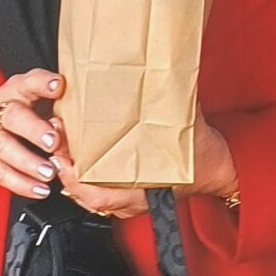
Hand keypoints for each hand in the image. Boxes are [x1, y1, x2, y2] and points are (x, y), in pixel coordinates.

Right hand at [0, 69, 65, 200]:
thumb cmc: (13, 109)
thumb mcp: (29, 96)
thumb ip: (52, 100)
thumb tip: (86, 108)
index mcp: (15, 91)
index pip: (28, 82)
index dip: (43, 82)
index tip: (59, 86)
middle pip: (13, 118)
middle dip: (34, 129)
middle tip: (53, 141)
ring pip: (5, 148)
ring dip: (28, 162)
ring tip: (49, 172)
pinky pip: (1, 173)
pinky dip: (21, 184)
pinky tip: (40, 189)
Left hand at [47, 109, 235, 222]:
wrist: (219, 171)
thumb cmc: (205, 156)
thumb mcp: (189, 126)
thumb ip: (171, 104)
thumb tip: (162, 73)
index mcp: (145, 190)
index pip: (99, 194)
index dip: (76, 177)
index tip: (64, 155)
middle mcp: (134, 201)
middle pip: (87, 194)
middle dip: (66, 170)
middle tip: (56, 142)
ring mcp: (131, 202)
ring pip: (89, 196)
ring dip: (72, 174)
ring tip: (60, 148)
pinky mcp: (131, 197)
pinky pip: (98, 194)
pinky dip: (83, 180)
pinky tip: (75, 160)